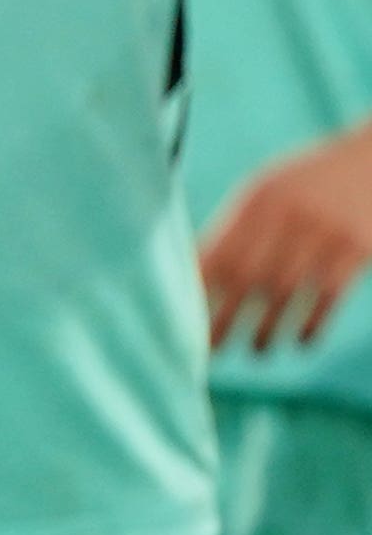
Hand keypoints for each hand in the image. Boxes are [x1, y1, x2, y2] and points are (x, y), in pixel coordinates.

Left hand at [202, 121, 371, 349]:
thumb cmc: (309, 183)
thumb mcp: (269, 191)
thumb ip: (238, 227)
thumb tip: (195, 277)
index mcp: (256, 199)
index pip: (218, 253)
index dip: (199, 292)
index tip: (182, 321)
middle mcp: (286, 214)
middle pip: (246, 277)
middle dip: (224, 317)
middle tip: (209, 350)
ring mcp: (324, 231)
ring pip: (286, 291)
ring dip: (267, 327)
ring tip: (255, 351)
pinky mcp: (358, 248)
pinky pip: (330, 294)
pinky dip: (313, 323)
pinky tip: (301, 343)